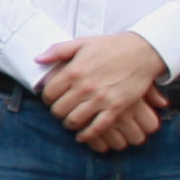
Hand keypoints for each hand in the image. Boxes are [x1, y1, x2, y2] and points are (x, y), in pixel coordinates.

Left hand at [39, 32, 166, 145]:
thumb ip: (58, 51)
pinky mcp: (116, 107)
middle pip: (59, 110)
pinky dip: (87, 135)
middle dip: (57, 112)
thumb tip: (38, 59)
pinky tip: (82, 136)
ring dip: (69, 124)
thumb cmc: (111, 47)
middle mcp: (85, 86)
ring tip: (70, 121)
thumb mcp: (82, 43)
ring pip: (74, 121)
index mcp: (73, 71)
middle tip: (61, 111)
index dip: (47, 98)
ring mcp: (101, 98)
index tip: (51, 99)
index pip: (48, 93)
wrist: (142, 52)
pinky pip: (97, 128)